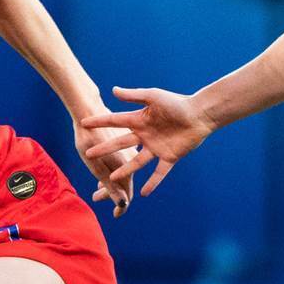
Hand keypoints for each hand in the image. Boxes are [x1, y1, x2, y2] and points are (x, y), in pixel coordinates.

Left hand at [74, 113, 134, 216]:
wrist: (87, 107)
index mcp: (125, 165)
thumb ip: (111, 185)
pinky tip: (104, 167)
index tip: (115, 215)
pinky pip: (119, 157)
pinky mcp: (123, 137)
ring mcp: (127, 146)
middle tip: (95, 196)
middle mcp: (130, 156)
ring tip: (97, 185)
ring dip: (108, 180)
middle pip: (122, 181)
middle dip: (110, 193)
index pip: (126, 192)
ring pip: (120, 169)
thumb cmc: (89, 138)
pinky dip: (111, 165)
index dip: (121, 206)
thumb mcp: (96, 166)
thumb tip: (123, 205)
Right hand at [77, 86, 214, 197]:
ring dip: (125, 170)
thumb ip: (134, 96)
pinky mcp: (169, 157)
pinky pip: (159, 172)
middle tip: (89, 155)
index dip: (100, 122)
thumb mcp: (153, 97)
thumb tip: (113, 90)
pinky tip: (144, 193)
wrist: (200, 114)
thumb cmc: (177, 102)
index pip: (115, 121)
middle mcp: (145, 135)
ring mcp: (156, 148)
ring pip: (137, 162)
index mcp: (140, 120)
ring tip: (111, 179)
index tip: (83, 123)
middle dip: (105, 150)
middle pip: (121, 144)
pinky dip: (153, 182)